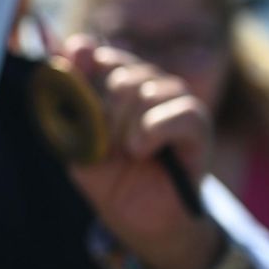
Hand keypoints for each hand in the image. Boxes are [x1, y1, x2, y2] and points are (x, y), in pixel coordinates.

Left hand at [62, 35, 221, 268]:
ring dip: (127, 128)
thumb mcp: (78, 141)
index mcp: (117, 85)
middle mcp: (148, 85)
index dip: (85, 68)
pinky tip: (142, 151)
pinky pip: (181, 111)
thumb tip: (69, 47)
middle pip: (121, 74)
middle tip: (107, 145)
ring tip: (128, 153)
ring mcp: (175, 102)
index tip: (77, 90)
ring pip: (147, 90)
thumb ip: (71, 98)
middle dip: (104, 114)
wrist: (139, 221)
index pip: (101, 56)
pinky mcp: (198, 125)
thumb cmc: (109, 179)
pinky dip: (153, 131)